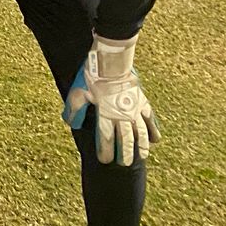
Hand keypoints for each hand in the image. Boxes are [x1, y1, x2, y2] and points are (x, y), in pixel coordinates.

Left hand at [64, 35, 159, 164]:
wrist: (112, 60)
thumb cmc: (92, 76)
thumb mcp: (78, 92)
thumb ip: (74, 110)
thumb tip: (70, 124)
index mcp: (106, 114)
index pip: (106, 138)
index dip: (106, 150)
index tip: (105, 160)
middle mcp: (122, 115)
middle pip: (125, 139)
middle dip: (125, 153)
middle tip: (125, 165)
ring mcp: (134, 109)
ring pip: (141, 132)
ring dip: (141, 146)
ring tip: (142, 156)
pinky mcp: (142, 101)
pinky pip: (150, 119)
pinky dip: (153, 130)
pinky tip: (155, 140)